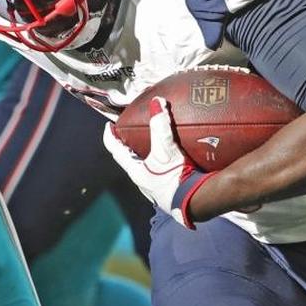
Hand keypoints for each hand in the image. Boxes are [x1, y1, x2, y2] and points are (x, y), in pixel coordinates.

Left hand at [103, 97, 215, 227]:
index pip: (116, 150)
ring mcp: (156, 188)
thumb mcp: (167, 150)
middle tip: (130, 132)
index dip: (110, 136)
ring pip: (145, 168)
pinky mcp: (170, 191)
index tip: (108, 125)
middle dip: (128, 145)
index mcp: (136, 171)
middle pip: (130, 159)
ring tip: (151, 143)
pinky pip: (161, 174)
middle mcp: (143, 181)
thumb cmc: (177, 179)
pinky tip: (173, 159)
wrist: (197, 203)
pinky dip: (162, 164)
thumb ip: (161, 127)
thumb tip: (157, 102)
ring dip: (146, 155)